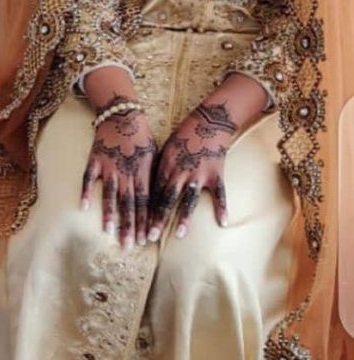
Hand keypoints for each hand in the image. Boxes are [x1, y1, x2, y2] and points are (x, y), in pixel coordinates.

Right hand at [81, 107, 156, 248]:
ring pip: (109, 195)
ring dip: (109, 215)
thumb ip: (154, 178)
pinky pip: (88, 178)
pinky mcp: (94, 160)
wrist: (123, 114)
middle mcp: (126, 172)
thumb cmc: (142, 136)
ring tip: (109, 233)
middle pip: (128, 203)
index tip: (147, 239)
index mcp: (143, 171)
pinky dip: (86, 192)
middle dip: (130, 225)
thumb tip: (160, 200)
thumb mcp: (155, 155)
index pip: (145, 202)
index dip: (146, 221)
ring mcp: (109, 167)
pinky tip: (83, 207)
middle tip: (130, 245)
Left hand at [148, 103, 235, 241]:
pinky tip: (222, 223)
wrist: (208, 122)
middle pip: (166, 200)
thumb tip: (147, 189)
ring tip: (180, 235)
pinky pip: (219, 194)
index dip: (144, 211)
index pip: (152, 193)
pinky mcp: (216, 173)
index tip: (138, 227)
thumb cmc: (183, 136)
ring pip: (189, 200)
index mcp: (165, 166)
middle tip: (151, 237)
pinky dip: (222, 208)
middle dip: (158, 220)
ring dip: (184, 218)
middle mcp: (180, 172)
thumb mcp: (165, 150)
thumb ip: (158, 170)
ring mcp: (198, 174)